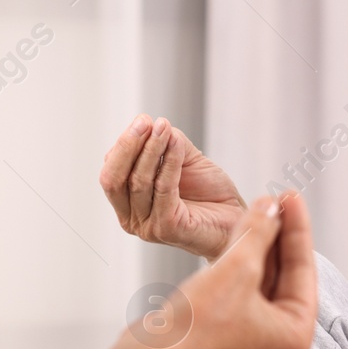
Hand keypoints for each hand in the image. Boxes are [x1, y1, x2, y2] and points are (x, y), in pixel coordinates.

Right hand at [100, 114, 246, 259]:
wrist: (236, 220)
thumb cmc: (209, 194)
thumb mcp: (184, 161)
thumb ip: (166, 144)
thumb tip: (154, 124)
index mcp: (128, 204)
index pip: (111, 172)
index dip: (123, 145)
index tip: (142, 120)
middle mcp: (132, 219)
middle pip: (115, 179)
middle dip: (127, 146)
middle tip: (144, 122)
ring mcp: (148, 226)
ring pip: (139, 182)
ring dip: (151, 149)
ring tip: (162, 127)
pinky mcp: (168, 228)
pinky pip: (164, 189)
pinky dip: (170, 162)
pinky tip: (177, 144)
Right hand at [161, 193, 318, 348]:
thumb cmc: (196, 326)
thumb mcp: (237, 268)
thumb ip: (259, 233)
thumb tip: (271, 205)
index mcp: (296, 336)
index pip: (303, 270)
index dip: (297, 227)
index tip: (292, 195)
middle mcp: (281, 342)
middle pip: (286, 276)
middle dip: (279, 235)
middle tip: (276, 199)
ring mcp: (255, 340)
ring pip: (264, 281)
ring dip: (260, 245)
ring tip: (258, 208)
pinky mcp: (229, 335)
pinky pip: (244, 290)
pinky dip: (242, 262)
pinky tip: (239, 234)